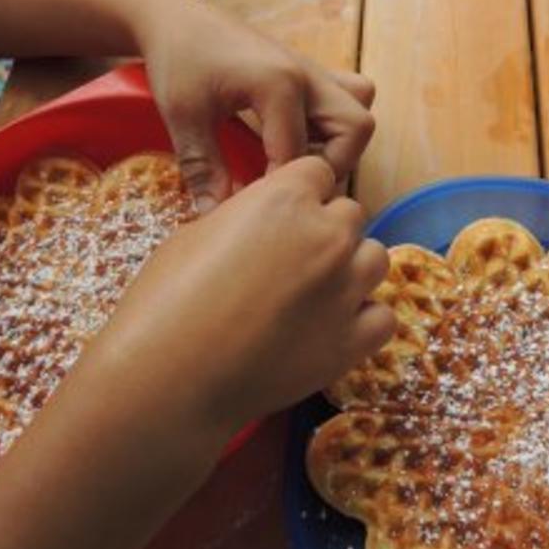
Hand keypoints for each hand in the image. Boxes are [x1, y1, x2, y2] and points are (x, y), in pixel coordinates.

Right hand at [113, 157, 393, 428]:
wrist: (169, 376)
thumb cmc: (166, 299)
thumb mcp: (197, 233)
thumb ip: (247, 215)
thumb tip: (265, 219)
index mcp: (286, 198)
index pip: (319, 172)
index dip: (300, 193)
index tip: (281, 217)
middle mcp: (326, 235)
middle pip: (351, 214)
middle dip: (325, 229)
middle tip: (290, 260)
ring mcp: (345, 290)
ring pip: (375, 259)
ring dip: (350, 269)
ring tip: (313, 293)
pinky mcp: (352, 341)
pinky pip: (382, 316)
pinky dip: (362, 320)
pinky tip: (329, 329)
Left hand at [132, 0, 374, 210]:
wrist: (174, 17)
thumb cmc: (177, 59)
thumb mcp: (184, 117)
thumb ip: (203, 168)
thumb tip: (212, 215)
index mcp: (280, 83)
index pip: (299, 154)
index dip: (278, 186)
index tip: (252, 205)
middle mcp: (306, 74)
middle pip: (356, 128)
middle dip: (332, 164)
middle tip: (290, 179)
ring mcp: (310, 69)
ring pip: (358, 107)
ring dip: (339, 141)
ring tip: (297, 158)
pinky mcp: (306, 70)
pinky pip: (344, 95)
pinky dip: (332, 122)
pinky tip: (293, 137)